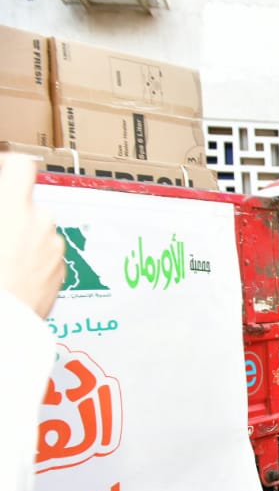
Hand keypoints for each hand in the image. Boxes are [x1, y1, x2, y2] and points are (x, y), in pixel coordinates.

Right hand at [0, 158, 64, 318]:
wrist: (5, 324)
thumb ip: (2, 207)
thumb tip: (5, 204)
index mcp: (15, 209)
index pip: (22, 166)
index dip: (9, 166)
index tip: (2, 171)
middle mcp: (42, 225)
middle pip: (28, 205)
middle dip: (11, 213)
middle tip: (0, 232)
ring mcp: (55, 251)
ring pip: (37, 232)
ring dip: (21, 238)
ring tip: (2, 259)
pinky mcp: (61, 274)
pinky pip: (45, 256)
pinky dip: (31, 260)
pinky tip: (12, 276)